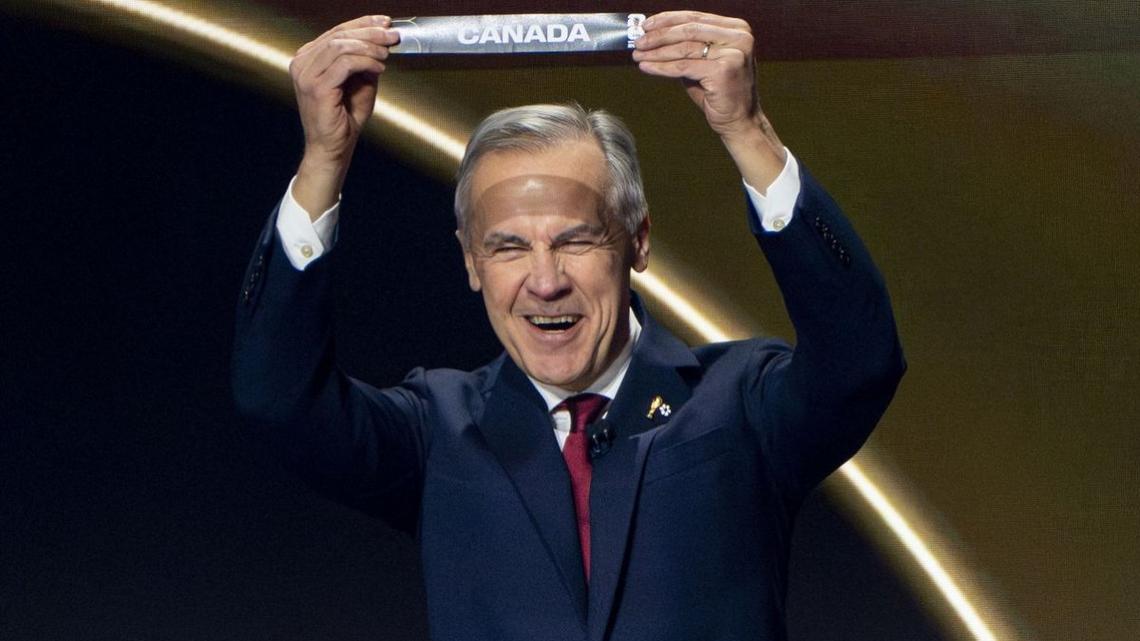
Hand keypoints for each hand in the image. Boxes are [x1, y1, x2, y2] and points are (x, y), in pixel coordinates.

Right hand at [289, 15, 398, 216]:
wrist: (333, 148)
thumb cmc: (344, 119)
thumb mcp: (360, 82)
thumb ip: (365, 61)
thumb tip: (381, 42)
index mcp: (309, 59)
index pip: (336, 32)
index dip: (362, 23)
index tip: (385, 22)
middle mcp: (302, 64)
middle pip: (338, 36)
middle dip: (369, 32)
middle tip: (391, 35)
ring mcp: (305, 75)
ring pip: (340, 47)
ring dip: (369, 47)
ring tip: (386, 54)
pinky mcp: (315, 88)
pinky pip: (344, 64)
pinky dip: (365, 63)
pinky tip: (379, 68)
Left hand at [633, 11, 784, 188]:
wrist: (739, 120)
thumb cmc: (719, 92)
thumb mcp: (704, 61)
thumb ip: (686, 46)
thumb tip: (653, 36)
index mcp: (737, 28)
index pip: (695, 17)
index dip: (667, 20)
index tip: (646, 25)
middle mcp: (739, 37)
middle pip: (689, 30)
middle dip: (659, 35)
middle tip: (638, 42)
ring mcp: (733, 53)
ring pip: (684, 48)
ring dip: (657, 52)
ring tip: (639, 55)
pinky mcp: (723, 71)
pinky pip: (684, 67)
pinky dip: (662, 67)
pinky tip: (647, 67)